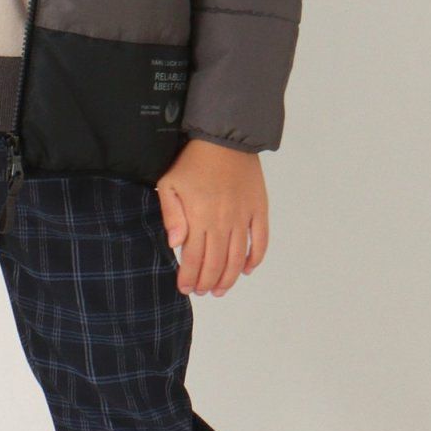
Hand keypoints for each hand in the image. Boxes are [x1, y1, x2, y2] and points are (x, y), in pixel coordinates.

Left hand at [155, 138, 268, 295]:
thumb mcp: (169, 183)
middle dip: (207, 283)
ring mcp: (243, 218)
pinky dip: (255, 258)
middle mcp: (223, 223)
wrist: (225, 139)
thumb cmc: (193, 162)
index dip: (189, 278)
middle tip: (202, 292)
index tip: (185, 288)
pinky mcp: (259, 210)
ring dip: (229, 278)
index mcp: (199, 218)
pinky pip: (261, 240)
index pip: (194, 259)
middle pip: (216, 263)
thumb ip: (172, 215)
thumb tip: (176, 244)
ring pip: (238, 258)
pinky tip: (248, 270)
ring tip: (221, 290)